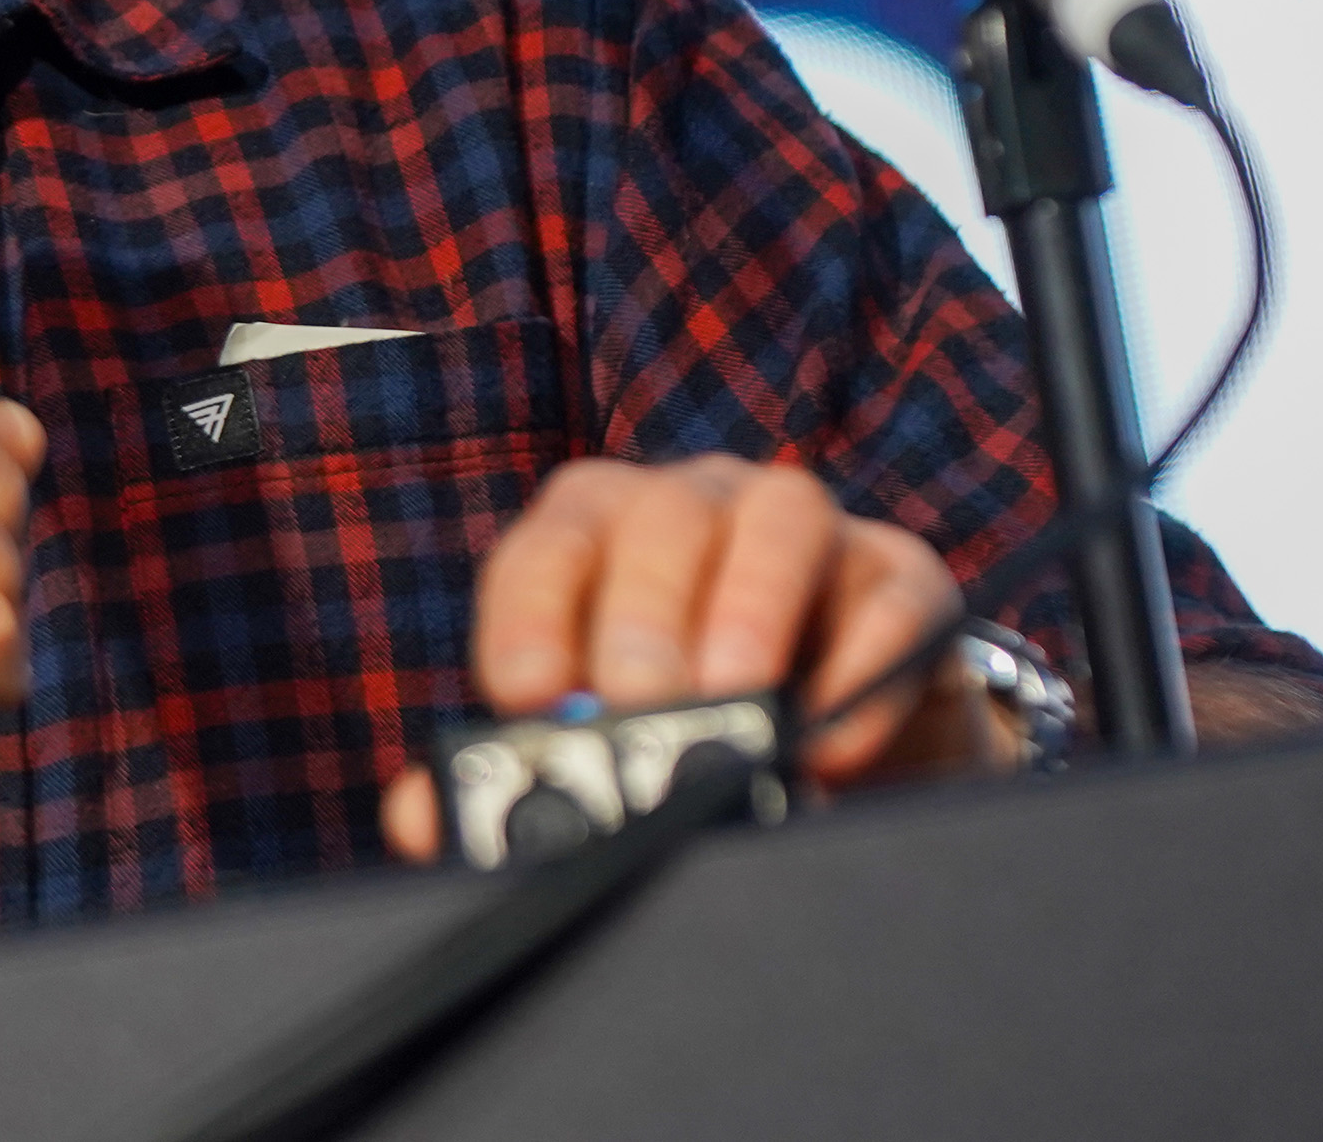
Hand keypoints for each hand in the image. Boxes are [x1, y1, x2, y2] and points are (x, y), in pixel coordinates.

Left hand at [381, 455, 1008, 859]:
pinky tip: (836, 739)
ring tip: (734, 701)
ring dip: (752, 607)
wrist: (847, 736)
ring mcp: (806, 530)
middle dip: (643, 614)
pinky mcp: (903, 577)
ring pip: (779, 514)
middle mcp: (697, 506)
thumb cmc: (691, 725)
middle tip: (640, 709)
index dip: (529, 610)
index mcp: (598, 534)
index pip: (548, 542)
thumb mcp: (602, 748)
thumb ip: (505, 776)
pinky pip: (891, 593)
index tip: (528, 693)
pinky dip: (866, 662)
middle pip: (660, 517)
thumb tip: (418, 816)